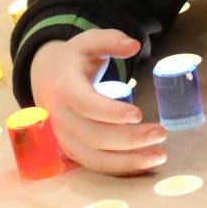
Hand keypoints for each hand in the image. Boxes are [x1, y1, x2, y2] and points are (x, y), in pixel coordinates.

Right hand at [29, 30, 166, 174]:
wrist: (45, 79)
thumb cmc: (73, 61)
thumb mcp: (87, 42)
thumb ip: (110, 39)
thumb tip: (134, 45)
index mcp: (63, 87)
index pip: (84, 104)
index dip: (110, 112)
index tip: (138, 114)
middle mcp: (60, 116)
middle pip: (93, 136)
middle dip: (129, 139)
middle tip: (161, 133)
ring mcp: (64, 137)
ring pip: (94, 158)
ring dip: (128, 161)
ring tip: (159, 155)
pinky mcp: (71, 151)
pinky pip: (95, 166)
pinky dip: (121, 168)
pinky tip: (145, 164)